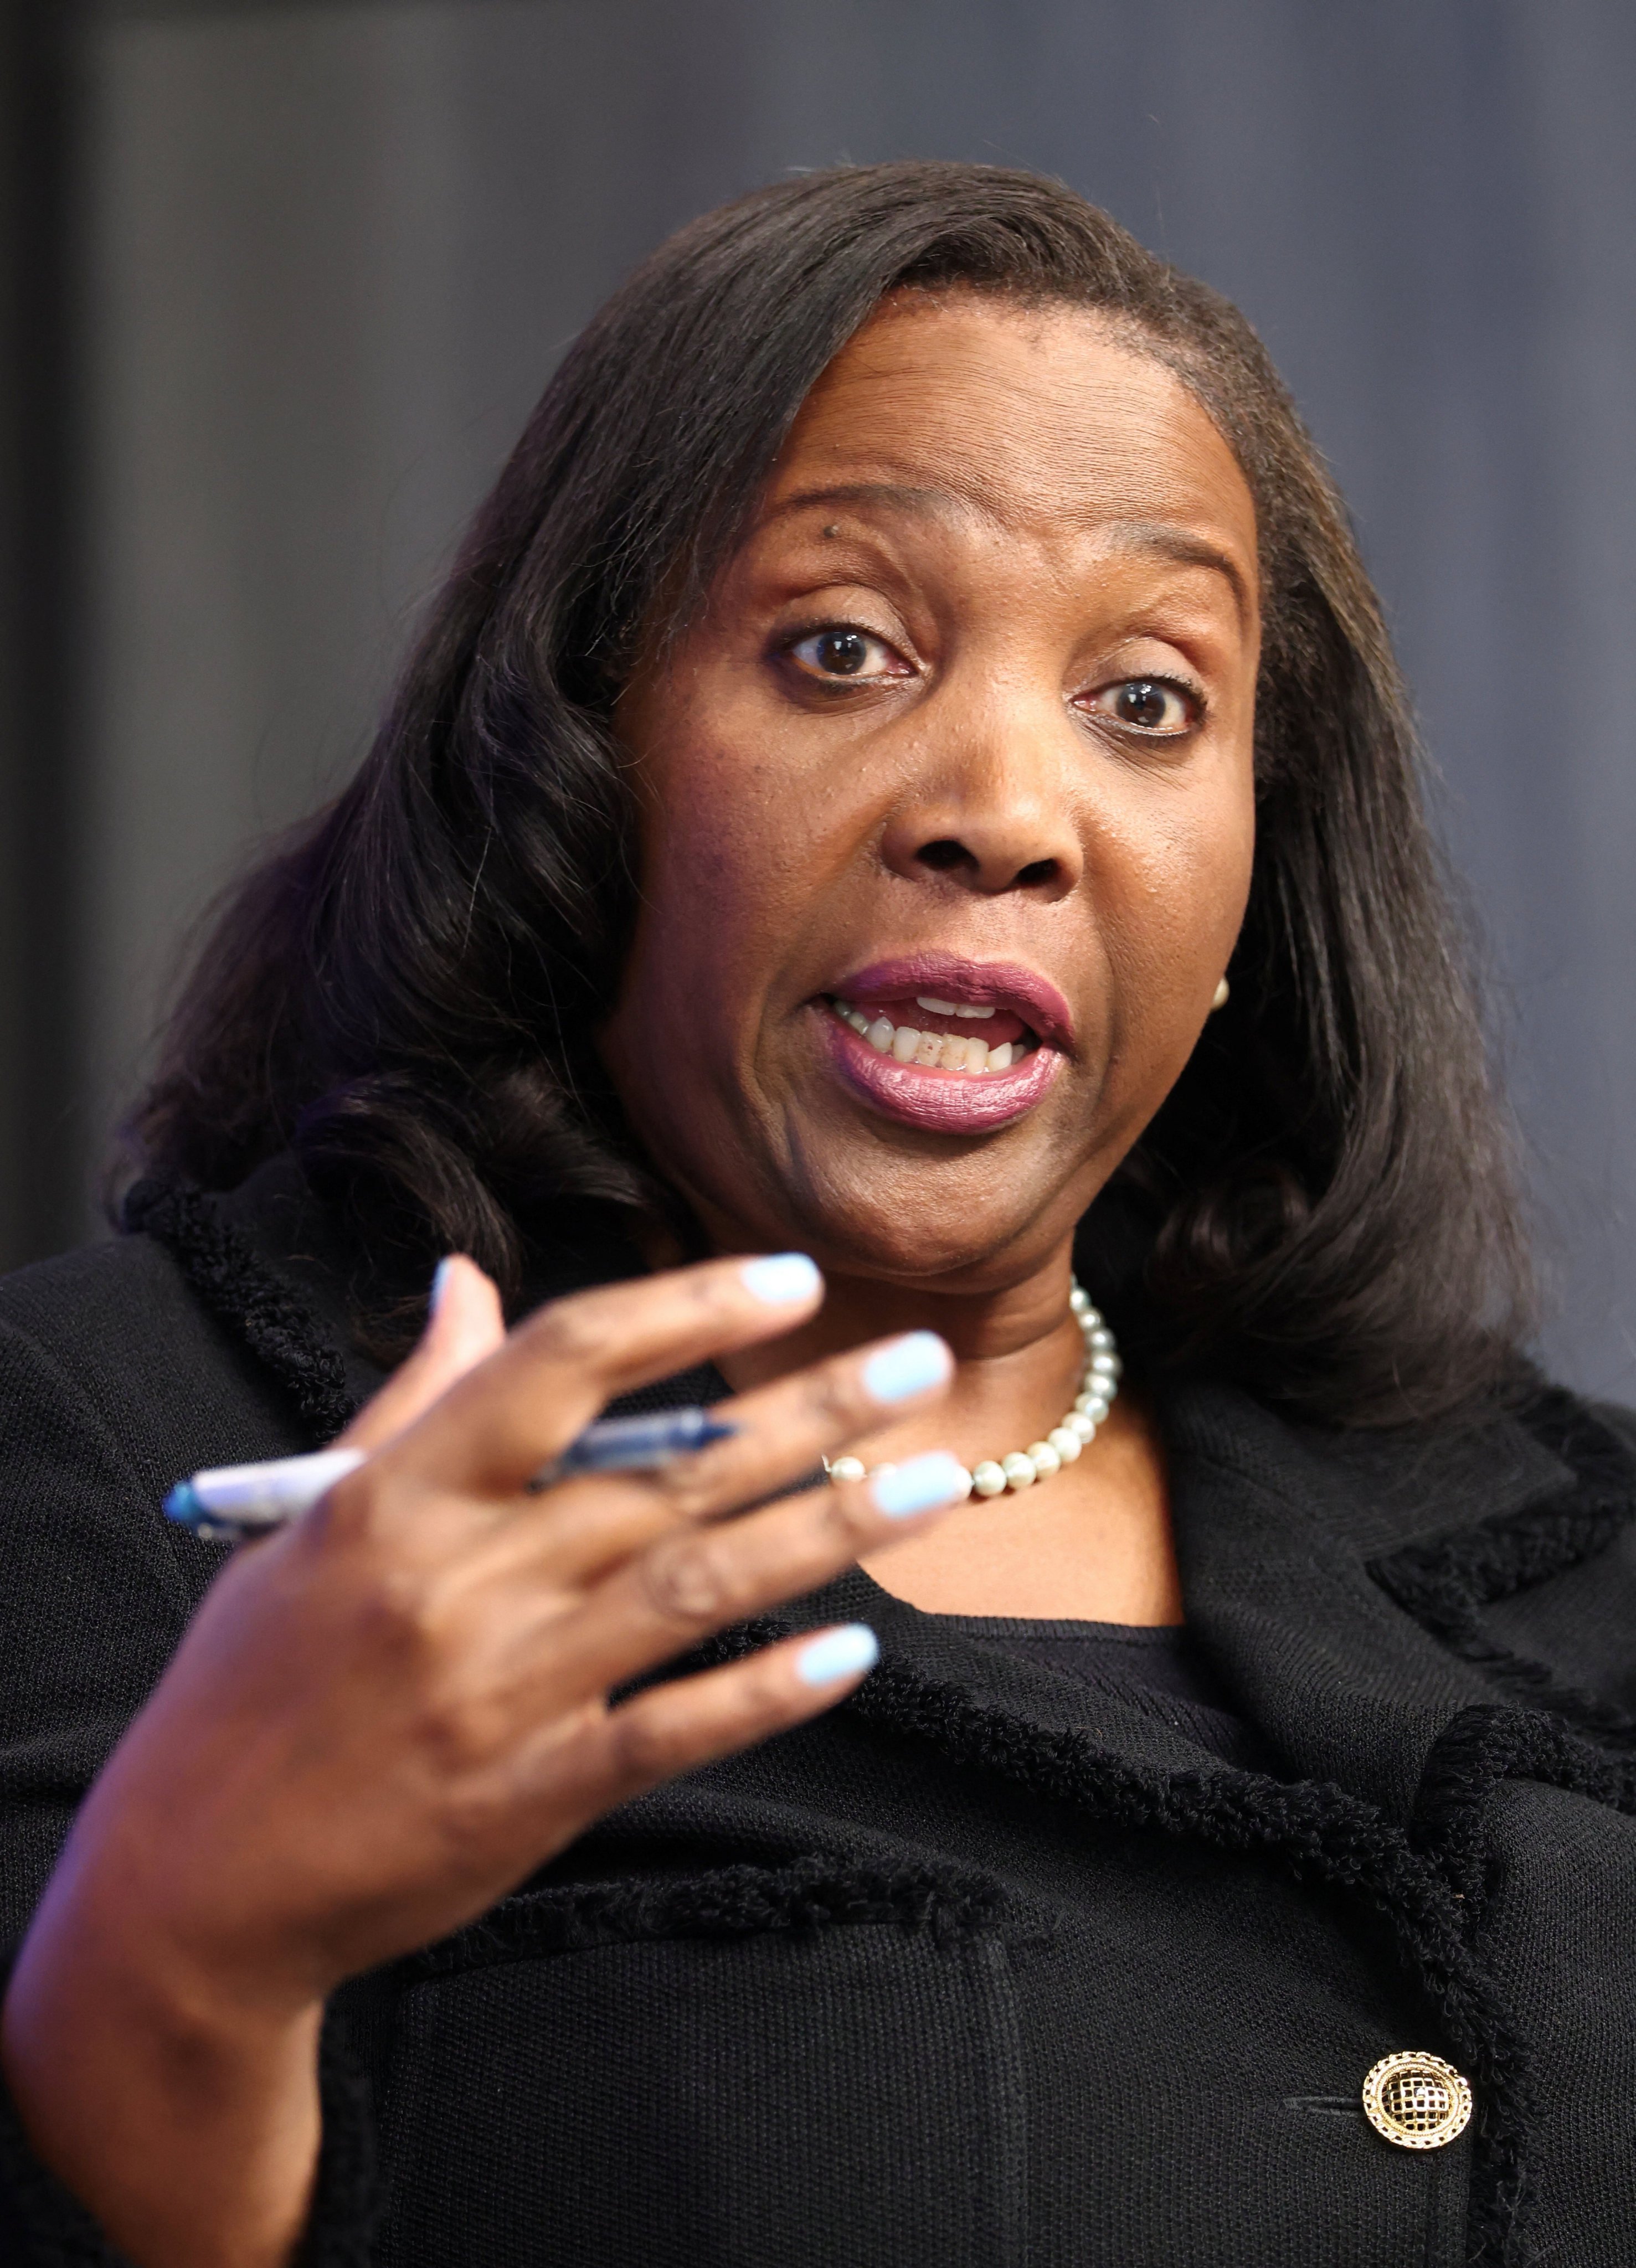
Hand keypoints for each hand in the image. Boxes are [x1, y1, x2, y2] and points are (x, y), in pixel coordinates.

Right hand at [2, 1252, 962, 2267]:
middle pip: (665, 1471)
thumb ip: (408, 1397)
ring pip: (695, 1588)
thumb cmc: (248, 1683)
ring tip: (932, 1479)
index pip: (563, 1362)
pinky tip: (855, 1649)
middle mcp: (458, 1581)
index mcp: (396, 1495)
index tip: (790, 1279)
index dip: (687, 1309)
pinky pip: (671, 1731)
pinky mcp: (529, 1796)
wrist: (191, 1888)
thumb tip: (467, 1280)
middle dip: (809, 1408)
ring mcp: (500, 1693)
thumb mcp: (308, 1519)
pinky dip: (765, 1691)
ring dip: (827, 1529)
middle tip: (924, 1362)